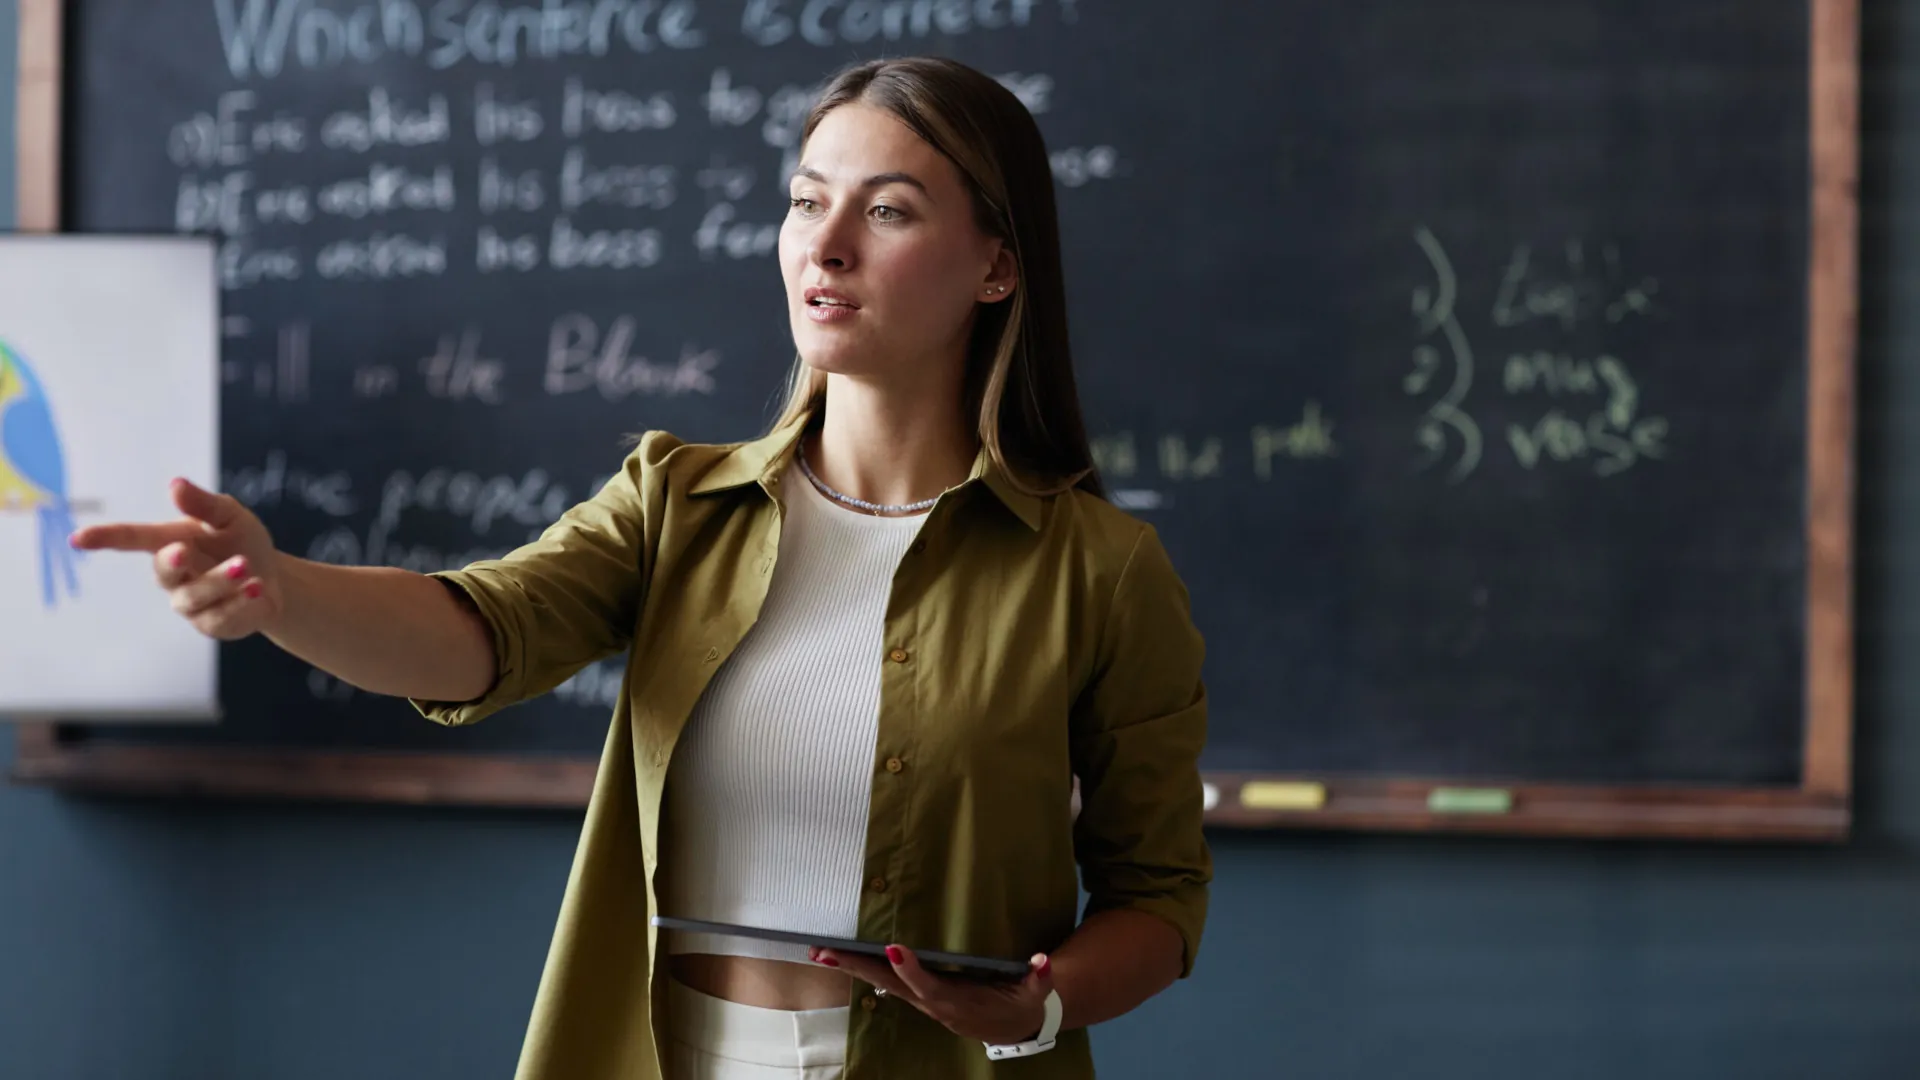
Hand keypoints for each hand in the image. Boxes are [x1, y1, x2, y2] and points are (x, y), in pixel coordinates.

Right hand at [69, 477, 283, 639]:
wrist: (274, 579)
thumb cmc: (241, 541)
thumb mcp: (230, 517)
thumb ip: (204, 505)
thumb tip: (175, 484)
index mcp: (171, 542)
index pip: (132, 539)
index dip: (105, 538)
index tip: (79, 539)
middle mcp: (175, 576)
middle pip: (163, 572)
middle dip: (171, 562)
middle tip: (181, 550)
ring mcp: (192, 604)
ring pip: (196, 597)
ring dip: (221, 581)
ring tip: (246, 567)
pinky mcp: (214, 624)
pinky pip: (223, 617)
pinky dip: (244, 602)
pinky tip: (258, 588)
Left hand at [809, 944, 1053, 1044]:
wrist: (1014, 1026)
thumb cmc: (1022, 1004)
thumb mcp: (1035, 994)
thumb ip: (1039, 978)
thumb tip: (1043, 962)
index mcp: (959, 1002)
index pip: (931, 987)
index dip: (913, 971)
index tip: (894, 949)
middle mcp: (933, 1004)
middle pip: (890, 986)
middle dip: (858, 969)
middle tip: (824, 953)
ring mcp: (923, 1001)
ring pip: (882, 984)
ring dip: (851, 969)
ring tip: (819, 954)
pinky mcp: (918, 995)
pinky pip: (886, 982)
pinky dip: (863, 970)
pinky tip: (840, 960)